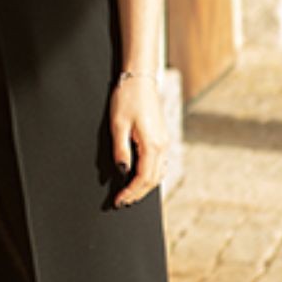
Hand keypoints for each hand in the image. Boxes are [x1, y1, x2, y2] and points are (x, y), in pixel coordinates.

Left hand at [110, 76, 166, 207]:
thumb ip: (120, 150)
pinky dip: (150, 175)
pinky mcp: (161, 137)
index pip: (143, 178)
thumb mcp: (118, 124)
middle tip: (122, 202)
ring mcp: (164, 141)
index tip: (119, 201)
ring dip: (144, 186)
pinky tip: (139, 176)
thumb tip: (122, 171)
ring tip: (129, 193)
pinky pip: (159, 163)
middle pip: (152, 179)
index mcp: (152, 144)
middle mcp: (162, 146)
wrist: (140, 78)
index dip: (131, 192)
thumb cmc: (128, 97)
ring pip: (158, 173)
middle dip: (137, 193)